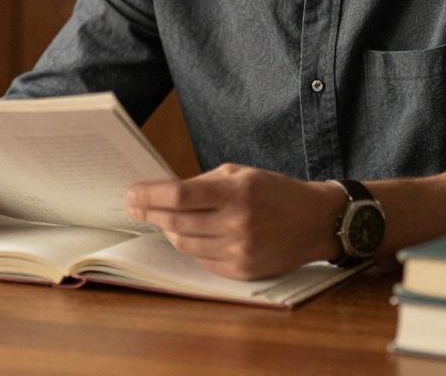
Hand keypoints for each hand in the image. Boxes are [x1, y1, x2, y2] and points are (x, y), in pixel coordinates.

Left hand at [124, 163, 344, 279]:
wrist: (315, 222)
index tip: (130, 194)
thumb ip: (204, 184)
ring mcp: (240, 251)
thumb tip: (163, 193)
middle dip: (149, 213)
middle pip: (177, 222)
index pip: (180, 196)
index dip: (150, 196)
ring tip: (163, 218)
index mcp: (237, 192)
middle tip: (133, 206)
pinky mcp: (242, 271)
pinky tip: (191, 234)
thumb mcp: (242, 174)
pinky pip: (201, 260)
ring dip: (169, 230)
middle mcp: (238, 223)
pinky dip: (191, 246)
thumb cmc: (275, 192)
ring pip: (185, 244)